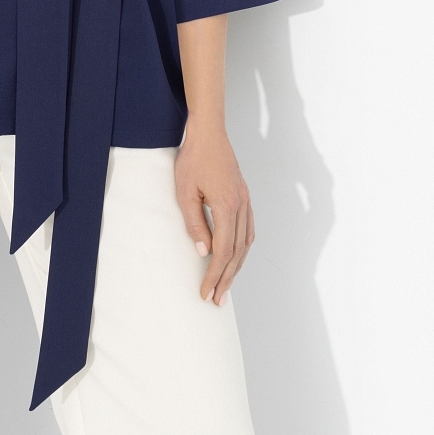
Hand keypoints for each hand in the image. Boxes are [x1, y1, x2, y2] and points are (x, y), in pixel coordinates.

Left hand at [175, 120, 254, 305]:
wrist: (209, 133)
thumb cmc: (193, 159)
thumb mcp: (185, 191)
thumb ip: (194, 222)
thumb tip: (202, 251)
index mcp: (226, 206)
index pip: (223, 251)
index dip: (214, 274)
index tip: (206, 291)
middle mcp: (241, 206)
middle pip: (237, 252)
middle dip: (227, 279)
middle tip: (218, 300)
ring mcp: (245, 201)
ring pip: (246, 243)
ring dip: (236, 267)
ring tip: (226, 285)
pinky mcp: (244, 197)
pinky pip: (248, 230)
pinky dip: (242, 249)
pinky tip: (235, 258)